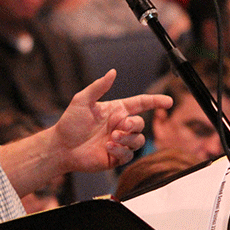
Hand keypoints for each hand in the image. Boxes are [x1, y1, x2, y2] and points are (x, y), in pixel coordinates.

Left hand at [52, 69, 171, 172]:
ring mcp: (119, 142)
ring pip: (138, 140)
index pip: (141, 104)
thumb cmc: (70, 123)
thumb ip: (99, 86)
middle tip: (120, 127)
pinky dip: (120, 151)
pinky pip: (129, 155)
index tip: (168, 101)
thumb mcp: (82, 100)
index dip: (155, 101)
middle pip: (140, 123)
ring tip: (111, 139)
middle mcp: (120, 126)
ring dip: (127, 139)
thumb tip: (113, 72)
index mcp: (116, 110)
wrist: (61, 147)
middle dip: (134, 125)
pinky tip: (107, 148)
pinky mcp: (116, 157)